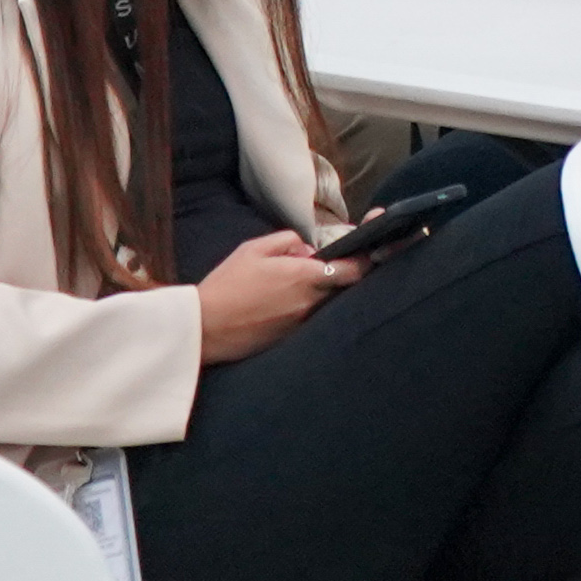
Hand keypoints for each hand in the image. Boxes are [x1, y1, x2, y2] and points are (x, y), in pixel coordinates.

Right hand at [194, 229, 356, 362]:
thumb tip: (307, 250)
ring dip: (325, 291)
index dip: (368, 258)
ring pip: (328, 304)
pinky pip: (313, 319)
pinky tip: (288, 302)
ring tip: (300, 283)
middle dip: (346, 274)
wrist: (207, 327)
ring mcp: (305, 324)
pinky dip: (310, 307)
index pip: (354, 269)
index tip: (373, 248)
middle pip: (345, 288)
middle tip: (340, 262)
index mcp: (305, 276)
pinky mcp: (294, 339)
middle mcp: (311, 302)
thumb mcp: (253, 249)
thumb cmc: (228, 284)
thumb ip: (287, 241)